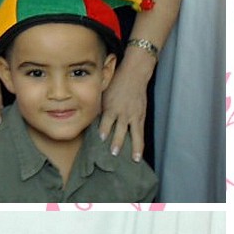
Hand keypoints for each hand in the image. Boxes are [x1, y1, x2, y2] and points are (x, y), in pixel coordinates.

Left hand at [96, 49, 152, 163]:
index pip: (107, 120)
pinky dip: (140, 142)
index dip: (104, 129)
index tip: (101, 138)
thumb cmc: (116, 83)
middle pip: (121, 129)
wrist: (134, 74)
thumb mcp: (104, 93)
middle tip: (114, 153)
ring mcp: (134, 115)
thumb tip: (91, 121)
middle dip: (117, 141)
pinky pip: (141, 131)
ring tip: (134, 159)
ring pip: (135, 133)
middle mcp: (123, 112)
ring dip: (134, 146)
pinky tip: (138, 152)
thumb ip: (99, 107)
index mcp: (112, 106)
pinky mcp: (141, 116)